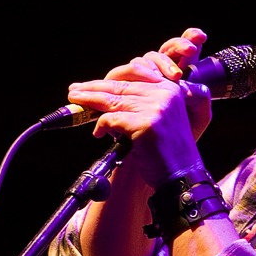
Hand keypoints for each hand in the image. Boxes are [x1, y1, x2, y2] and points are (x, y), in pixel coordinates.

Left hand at [65, 28, 213, 187]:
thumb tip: (103, 100)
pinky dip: (101, 126)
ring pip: (113, 100)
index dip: (107, 81)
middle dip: (93, 88)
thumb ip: (137, 106)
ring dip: (89, 101)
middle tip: (74, 90)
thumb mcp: (155, 120)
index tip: (88, 85)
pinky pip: (112, 119)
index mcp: (168, 89)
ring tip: (75, 101)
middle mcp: (164, 94)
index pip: (131, 79)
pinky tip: (97, 133)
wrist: (180, 176)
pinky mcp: (146, 124)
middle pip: (120, 87)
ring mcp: (156, 108)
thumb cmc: (165, 152)